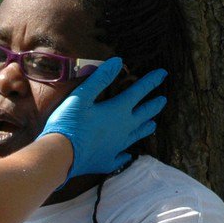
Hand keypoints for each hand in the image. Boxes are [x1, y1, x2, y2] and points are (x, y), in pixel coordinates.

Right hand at [37, 64, 167, 179]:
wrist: (60, 155)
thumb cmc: (69, 123)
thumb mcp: (82, 96)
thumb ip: (101, 78)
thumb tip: (118, 61)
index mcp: (118, 110)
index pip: (139, 91)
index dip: (152, 81)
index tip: (163, 73)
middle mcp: (124, 129)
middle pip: (144, 114)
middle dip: (154, 105)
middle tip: (163, 100)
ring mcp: (117, 147)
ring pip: (137, 135)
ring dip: (146, 128)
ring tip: (153, 124)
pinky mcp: (107, 161)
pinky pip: (121, 158)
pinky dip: (125, 155)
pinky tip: (127, 155)